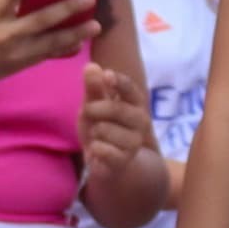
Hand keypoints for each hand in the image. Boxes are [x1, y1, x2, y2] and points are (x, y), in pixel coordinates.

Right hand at [0, 0, 99, 92]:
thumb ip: (1, 0)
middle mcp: (4, 35)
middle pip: (40, 20)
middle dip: (66, 8)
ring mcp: (14, 53)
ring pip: (50, 42)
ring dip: (74, 33)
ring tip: (95, 25)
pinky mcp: (18, 65)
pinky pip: (45, 55)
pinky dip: (62, 47)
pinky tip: (77, 41)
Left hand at [80, 64, 153, 184]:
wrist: (106, 161)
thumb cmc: (100, 126)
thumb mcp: (93, 105)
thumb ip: (93, 88)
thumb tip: (91, 66)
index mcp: (135, 103)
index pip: (130, 89)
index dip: (119, 82)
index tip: (107, 75)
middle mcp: (141, 121)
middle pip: (116, 108)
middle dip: (94, 108)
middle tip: (87, 112)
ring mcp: (134, 142)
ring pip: (104, 129)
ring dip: (93, 131)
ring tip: (97, 135)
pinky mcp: (124, 160)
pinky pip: (102, 149)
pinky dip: (94, 148)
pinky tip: (97, 149)